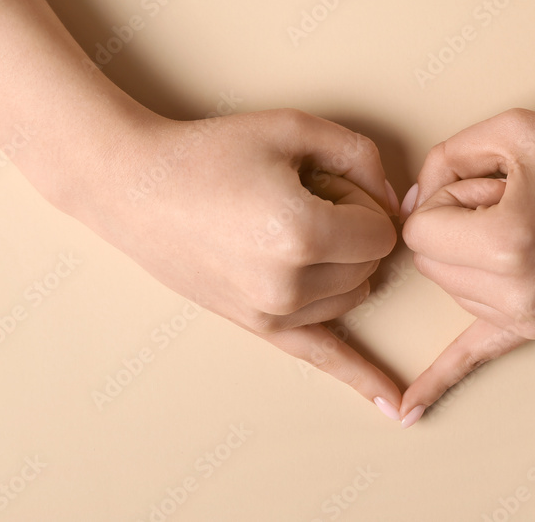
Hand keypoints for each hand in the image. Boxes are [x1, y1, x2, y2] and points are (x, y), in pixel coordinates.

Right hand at [66, 108, 402, 412]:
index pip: (381, 233)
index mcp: (301, 233)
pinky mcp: (257, 326)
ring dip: (342, 265)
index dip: (362, 203)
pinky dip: (361, 378)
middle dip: (353, 231)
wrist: (135, 188)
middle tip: (304, 200)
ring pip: (354, 297)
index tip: (325, 185)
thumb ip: (362, 155)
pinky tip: (393, 406)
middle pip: (370, 266)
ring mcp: (271, 312)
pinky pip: (321, 357)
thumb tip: (399, 203)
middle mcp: (288, 284)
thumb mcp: (293, 128)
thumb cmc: (211, 152)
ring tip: (289, 229)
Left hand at [397, 108, 534, 420]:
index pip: (418, 230)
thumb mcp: (509, 131)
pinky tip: (410, 410)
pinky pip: (478, 358)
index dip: (442, 198)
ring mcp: (530, 316)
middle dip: (452, 226)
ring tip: (523, 226)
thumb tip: (408, 206)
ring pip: (449, 289)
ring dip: (469, 256)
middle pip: (428, 262)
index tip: (481, 185)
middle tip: (505, 201)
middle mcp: (515, 290)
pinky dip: (439, 381)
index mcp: (503, 243)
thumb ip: (442, 159)